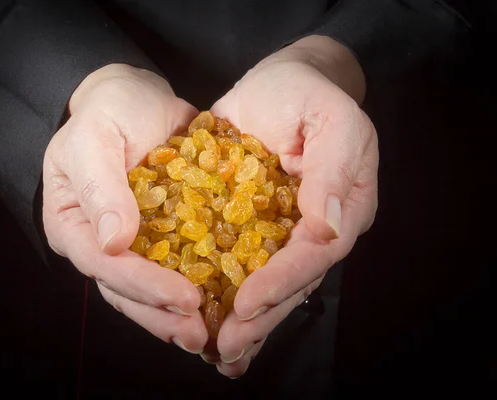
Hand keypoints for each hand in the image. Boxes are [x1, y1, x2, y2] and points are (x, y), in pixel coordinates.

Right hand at [42, 64, 207, 353]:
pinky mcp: (161, 235)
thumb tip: (114, 241)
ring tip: (211, 335)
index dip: (143, 285)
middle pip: (125, 290)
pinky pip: (177, 267)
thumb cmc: (108, 110)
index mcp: (73, 222)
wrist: (138, 98)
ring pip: (149, 289)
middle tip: (199, 335)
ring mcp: (130, 243)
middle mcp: (98, 241)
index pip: (103, 264)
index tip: (183, 298)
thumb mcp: (94, 137)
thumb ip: (100, 185)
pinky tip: (222, 304)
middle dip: (161, 314)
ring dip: (177, 314)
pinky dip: (197, 287)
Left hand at [207, 36, 378, 376]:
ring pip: (264, 280)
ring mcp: (281, 228)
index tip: (247, 305)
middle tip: (226, 347)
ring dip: (243, 319)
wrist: (278, 83)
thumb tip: (327, 227)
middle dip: (260, 316)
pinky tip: (202, 320)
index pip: (314, 254)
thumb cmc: (306, 92)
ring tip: (217, 353)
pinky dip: (221, 291)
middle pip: (290, 281)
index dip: (282, 282)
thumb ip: (332, 170)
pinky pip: (236, 261)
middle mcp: (312, 227)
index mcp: (340, 208)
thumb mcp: (330, 118)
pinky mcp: (249, 222)